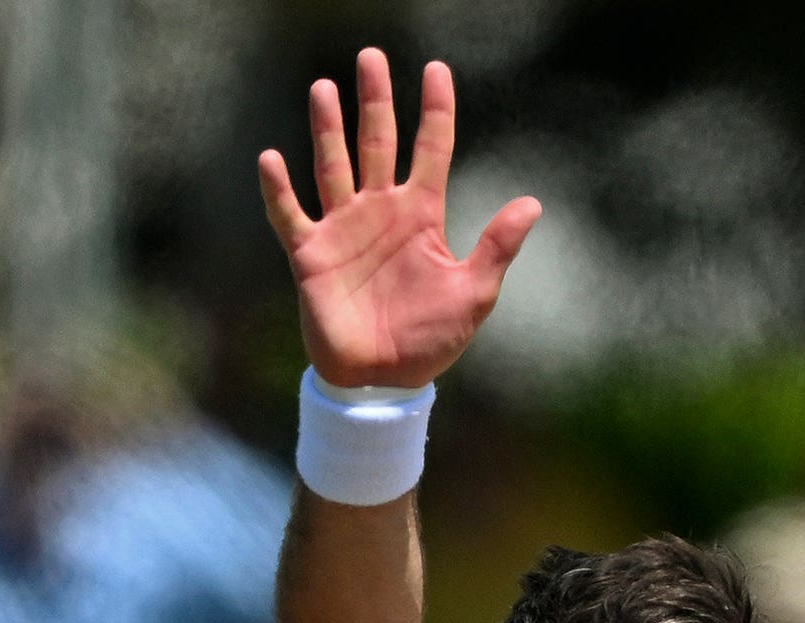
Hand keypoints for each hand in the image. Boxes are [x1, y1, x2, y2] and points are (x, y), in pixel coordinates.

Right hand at [256, 50, 540, 390]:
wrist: (384, 382)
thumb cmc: (431, 340)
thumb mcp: (474, 294)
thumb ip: (496, 246)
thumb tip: (532, 203)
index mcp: (422, 214)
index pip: (431, 148)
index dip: (435, 109)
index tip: (436, 69)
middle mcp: (380, 211)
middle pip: (377, 141)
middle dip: (375, 100)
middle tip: (371, 56)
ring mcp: (343, 230)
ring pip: (334, 165)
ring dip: (328, 128)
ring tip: (324, 88)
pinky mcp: (311, 256)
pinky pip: (290, 215)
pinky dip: (279, 190)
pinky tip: (272, 159)